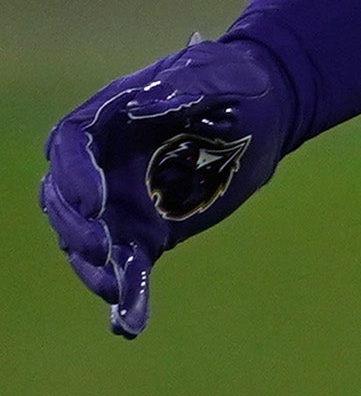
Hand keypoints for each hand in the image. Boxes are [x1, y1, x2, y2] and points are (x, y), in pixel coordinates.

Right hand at [38, 39, 293, 338]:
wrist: (263, 107)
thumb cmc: (230, 79)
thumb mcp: (214, 71)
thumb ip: (187, 85)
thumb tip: (158, 103)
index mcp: (103, 121)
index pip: (68, 149)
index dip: (74, 178)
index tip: (94, 205)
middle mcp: (100, 165)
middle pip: (63, 200)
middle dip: (76, 228)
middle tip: (101, 248)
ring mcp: (121, 202)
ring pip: (87, 240)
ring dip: (94, 267)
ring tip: (114, 289)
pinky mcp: (149, 231)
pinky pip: (129, 266)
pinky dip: (128, 294)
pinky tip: (129, 325)